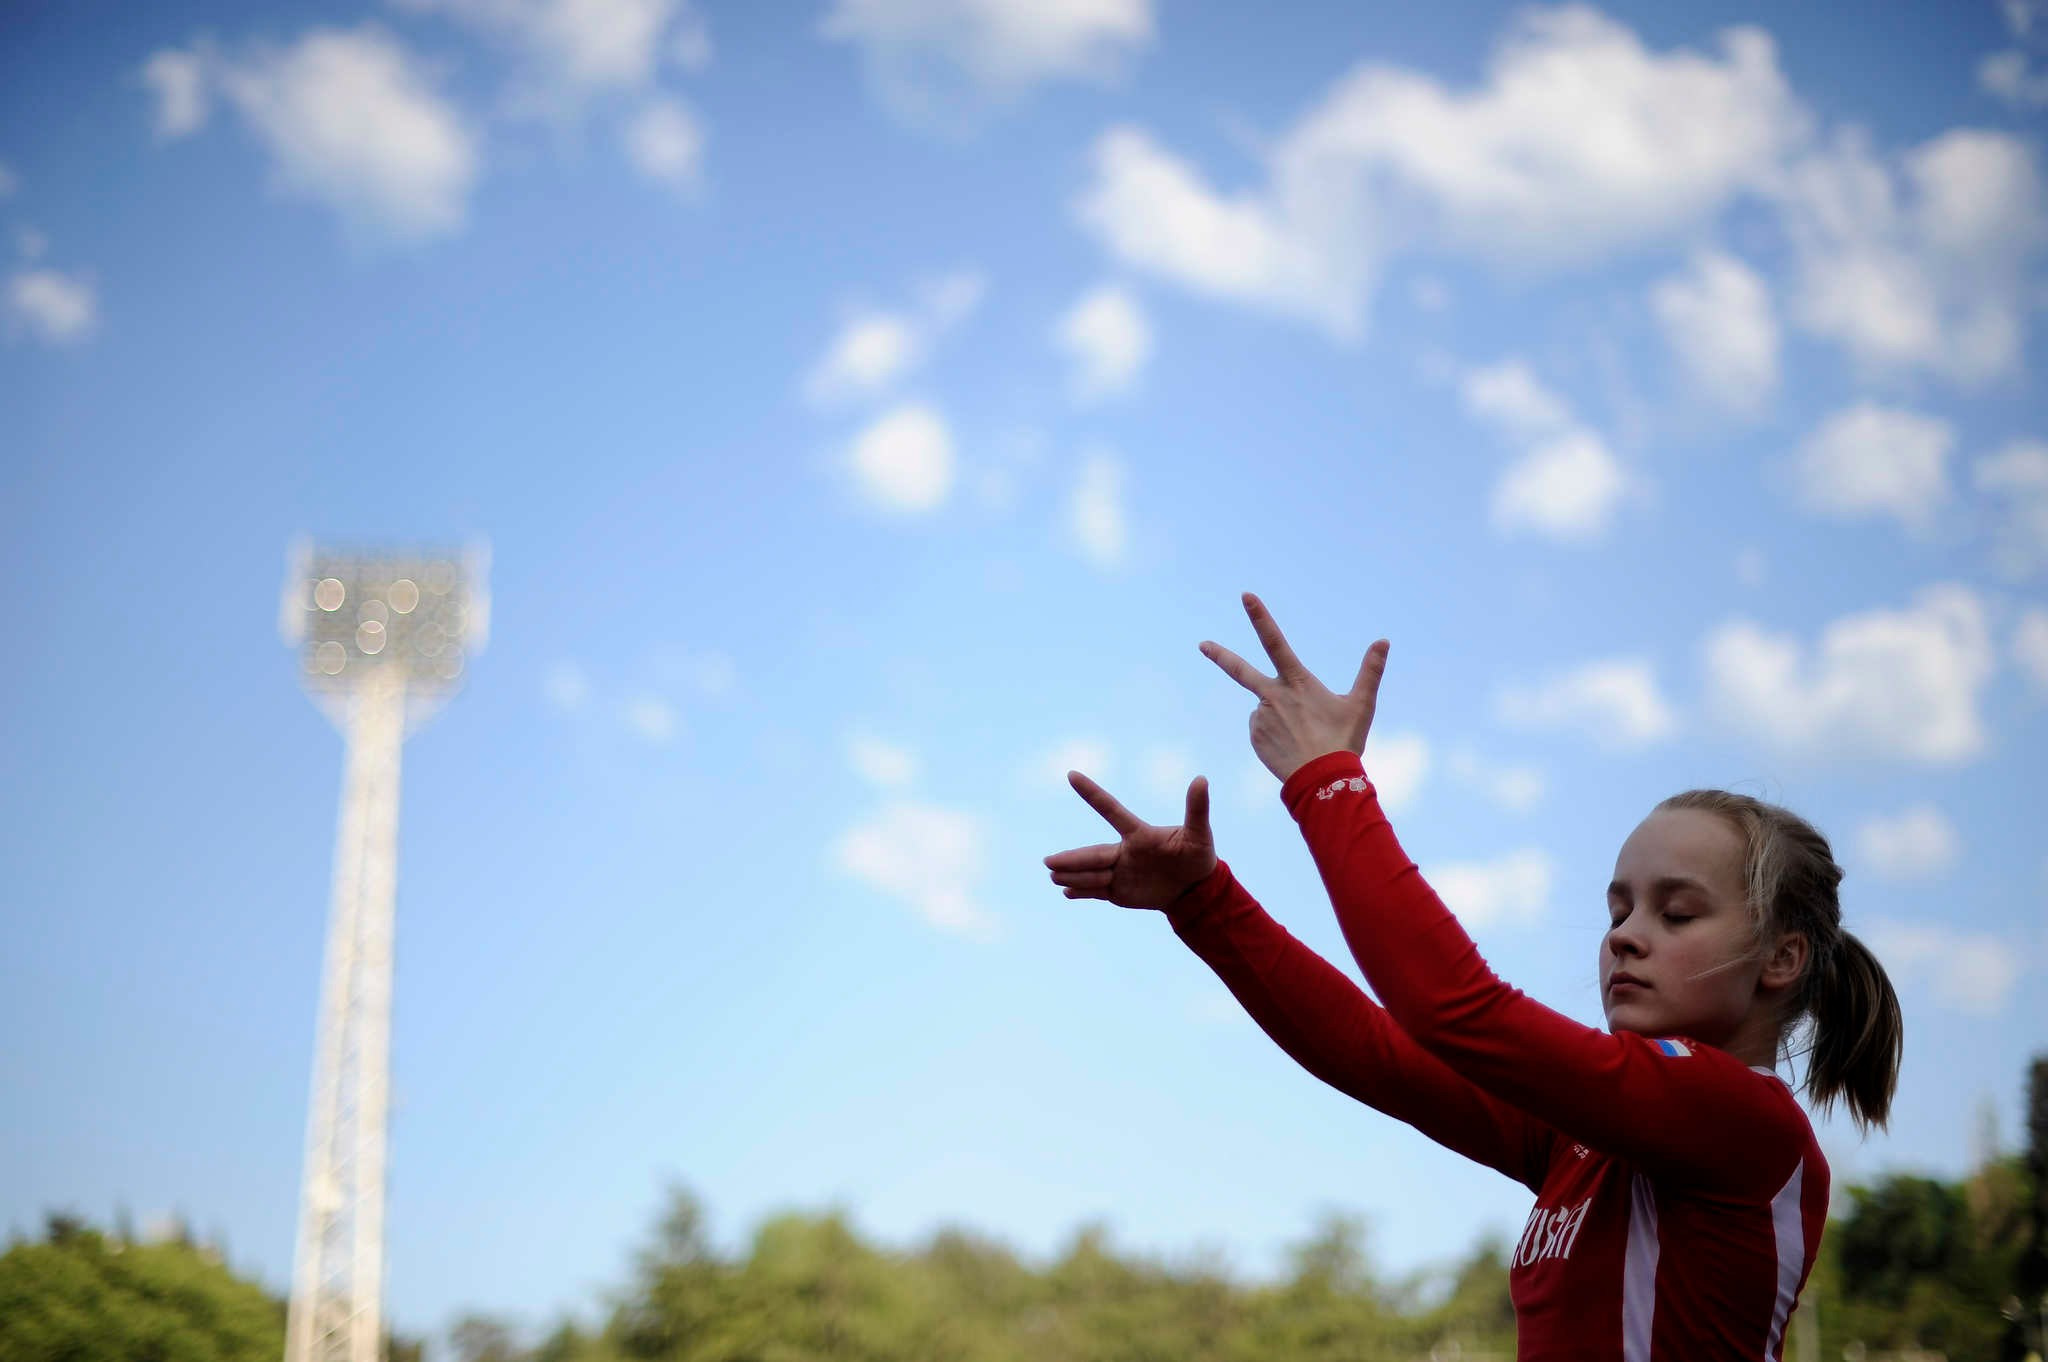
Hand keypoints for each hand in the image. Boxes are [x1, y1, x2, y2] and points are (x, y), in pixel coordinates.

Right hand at [1043, 771, 1216, 909]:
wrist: (1195, 888)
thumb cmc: (1198, 856)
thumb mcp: (1199, 834)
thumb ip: (1197, 808)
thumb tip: (1201, 779)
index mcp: (1139, 834)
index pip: (1110, 809)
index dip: (1092, 793)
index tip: (1072, 775)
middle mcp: (1124, 851)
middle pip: (1094, 854)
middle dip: (1071, 859)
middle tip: (1048, 861)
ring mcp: (1120, 871)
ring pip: (1091, 873)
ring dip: (1072, 874)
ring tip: (1052, 875)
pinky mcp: (1120, 891)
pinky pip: (1097, 890)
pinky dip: (1081, 891)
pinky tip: (1065, 892)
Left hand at [1201, 592, 1388, 784]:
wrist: (1322, 782)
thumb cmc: (1344, 741)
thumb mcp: (1362, 705)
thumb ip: (1371, 671)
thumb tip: (1384, 641)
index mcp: (1296, 681)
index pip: (1274, 641)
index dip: (1260, 617)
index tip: (1245, 596)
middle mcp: (1272, 696)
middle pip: (1240, 670)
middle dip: (1219, 655)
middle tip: (1202, 645)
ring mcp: (1260, 718)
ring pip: (1266, 708)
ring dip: (1281, 716)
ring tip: (1304, 737)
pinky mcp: (1254, 738)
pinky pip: (1261, 729)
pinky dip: (1274, 734)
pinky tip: (1291, 746)